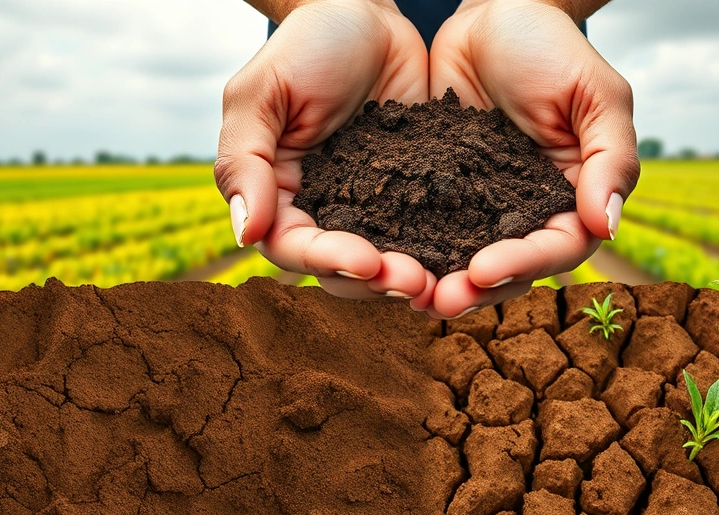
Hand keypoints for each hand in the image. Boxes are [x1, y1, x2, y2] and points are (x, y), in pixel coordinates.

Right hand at [215, 0, 437, 307]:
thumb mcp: (262, 92)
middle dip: (378, 281)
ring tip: (447, 283)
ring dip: (415, 276)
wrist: (366, 13)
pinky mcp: (417, 194)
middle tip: (416, 283)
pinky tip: (474, 257)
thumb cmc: (305, 45)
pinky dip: (448, 250)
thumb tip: (245, 235)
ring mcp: (374, 207)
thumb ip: (243, 161)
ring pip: (390, 261)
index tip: (366, 262)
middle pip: (343, 269)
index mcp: (279, 196)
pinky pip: (432, 232)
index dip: (327, 260)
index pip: (294, 246)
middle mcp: (325, 211)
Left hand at [427, 0, 639, 317]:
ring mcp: (478, 207)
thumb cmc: (552, 48)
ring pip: (459, 260)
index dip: (522, 263)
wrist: (492, 14)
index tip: (483, 269)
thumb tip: (606, 225)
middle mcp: (525, 214)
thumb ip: (610, 157)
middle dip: (472, 290)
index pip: (555, 248)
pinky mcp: (436, 192)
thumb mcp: (595, 93)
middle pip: (505, 270)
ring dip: (434, 280)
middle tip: (437, 301)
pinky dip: (404, 247)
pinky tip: (378, 258)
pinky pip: (420, 228)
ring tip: (403, 290)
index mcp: (571, 199)